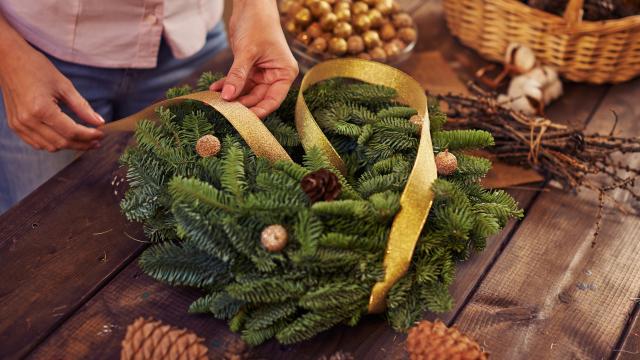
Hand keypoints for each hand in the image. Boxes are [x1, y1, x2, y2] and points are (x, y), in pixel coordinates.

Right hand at [0, 35, 103, 151]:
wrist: (9, 60)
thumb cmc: (37, 68)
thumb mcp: (64, 86)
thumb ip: (82, 107)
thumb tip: (99, 122)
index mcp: (41, 109)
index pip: (71, 132)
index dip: (89, 136)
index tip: (101, 134)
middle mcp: (28, 120)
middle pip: (61, 142)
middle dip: (82, 144)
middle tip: (96, 141)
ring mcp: (19, 125)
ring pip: (49, 147)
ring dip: (68, 146)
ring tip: (84, 141)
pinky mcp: (15, 125)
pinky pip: (36, 143)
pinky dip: (52, 144)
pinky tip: (65, 138)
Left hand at [210, 0, 297, 118]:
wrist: (251, 5)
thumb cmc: (258, 24)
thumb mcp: (247, 52)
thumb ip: (238, 75)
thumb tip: (228, 97)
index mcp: (284, 73)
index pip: (273, 100)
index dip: (259, 111)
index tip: (244, 120)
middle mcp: (275, 76)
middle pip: (258, 98)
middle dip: (241, 104)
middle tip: (225, 111)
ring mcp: (262, 73)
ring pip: (246, 92)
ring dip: (232, 96)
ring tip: (216, 101)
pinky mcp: (249, 68)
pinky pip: (238, 82)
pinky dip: (227, 85)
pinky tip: (215, 88)